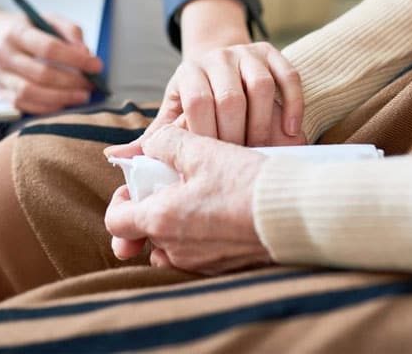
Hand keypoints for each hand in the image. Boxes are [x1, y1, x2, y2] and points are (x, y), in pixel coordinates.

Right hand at [0, 0, 102, 113]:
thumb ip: (69, 30)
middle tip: (91, 84)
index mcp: (17, 32)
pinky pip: (23, 105)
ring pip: (31, 93)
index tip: (96, 66)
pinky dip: (47, 108)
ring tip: (82, 96)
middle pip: (41, 74)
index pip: (49, 48)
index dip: (76, 59)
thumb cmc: (22, 27)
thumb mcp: (45, 18)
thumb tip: (86, 53)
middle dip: (72, 82)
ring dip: (61, 98)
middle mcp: (4, 55)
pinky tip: (64, 103)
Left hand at [104, 125, 271, 274]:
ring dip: (178, 220)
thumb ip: (166, 143)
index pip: (116, 222)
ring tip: (201, 194)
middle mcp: (176, 249)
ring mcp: (201, 263)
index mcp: (162, 221)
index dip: (122, 200)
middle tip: (176, 183)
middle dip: (155, 206)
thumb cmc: (245, 183)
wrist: (295, 214)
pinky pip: (199, 252)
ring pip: (173, 243)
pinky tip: (222, 210)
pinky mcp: (225, 267)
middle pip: (147, 231)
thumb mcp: (202, 151)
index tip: (140, 184)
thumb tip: (151, 144)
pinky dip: (201, 233)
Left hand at [105, 40, 305, 160]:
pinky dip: (293, 104)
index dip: (206, 135)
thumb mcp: (173, 114)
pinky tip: (291, 131)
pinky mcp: (272, 52)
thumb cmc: (196, 99)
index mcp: (188, 72)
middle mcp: (217, 57)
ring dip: (264, 124)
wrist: (220, 62)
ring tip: (262, 152)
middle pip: (231, 97)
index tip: (211, 164)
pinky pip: (288, 75)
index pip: (197, 103)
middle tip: (238, 163)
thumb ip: (152, 138)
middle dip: (236, 135)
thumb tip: (115, 157)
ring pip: (261, 87)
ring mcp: (247, 53)